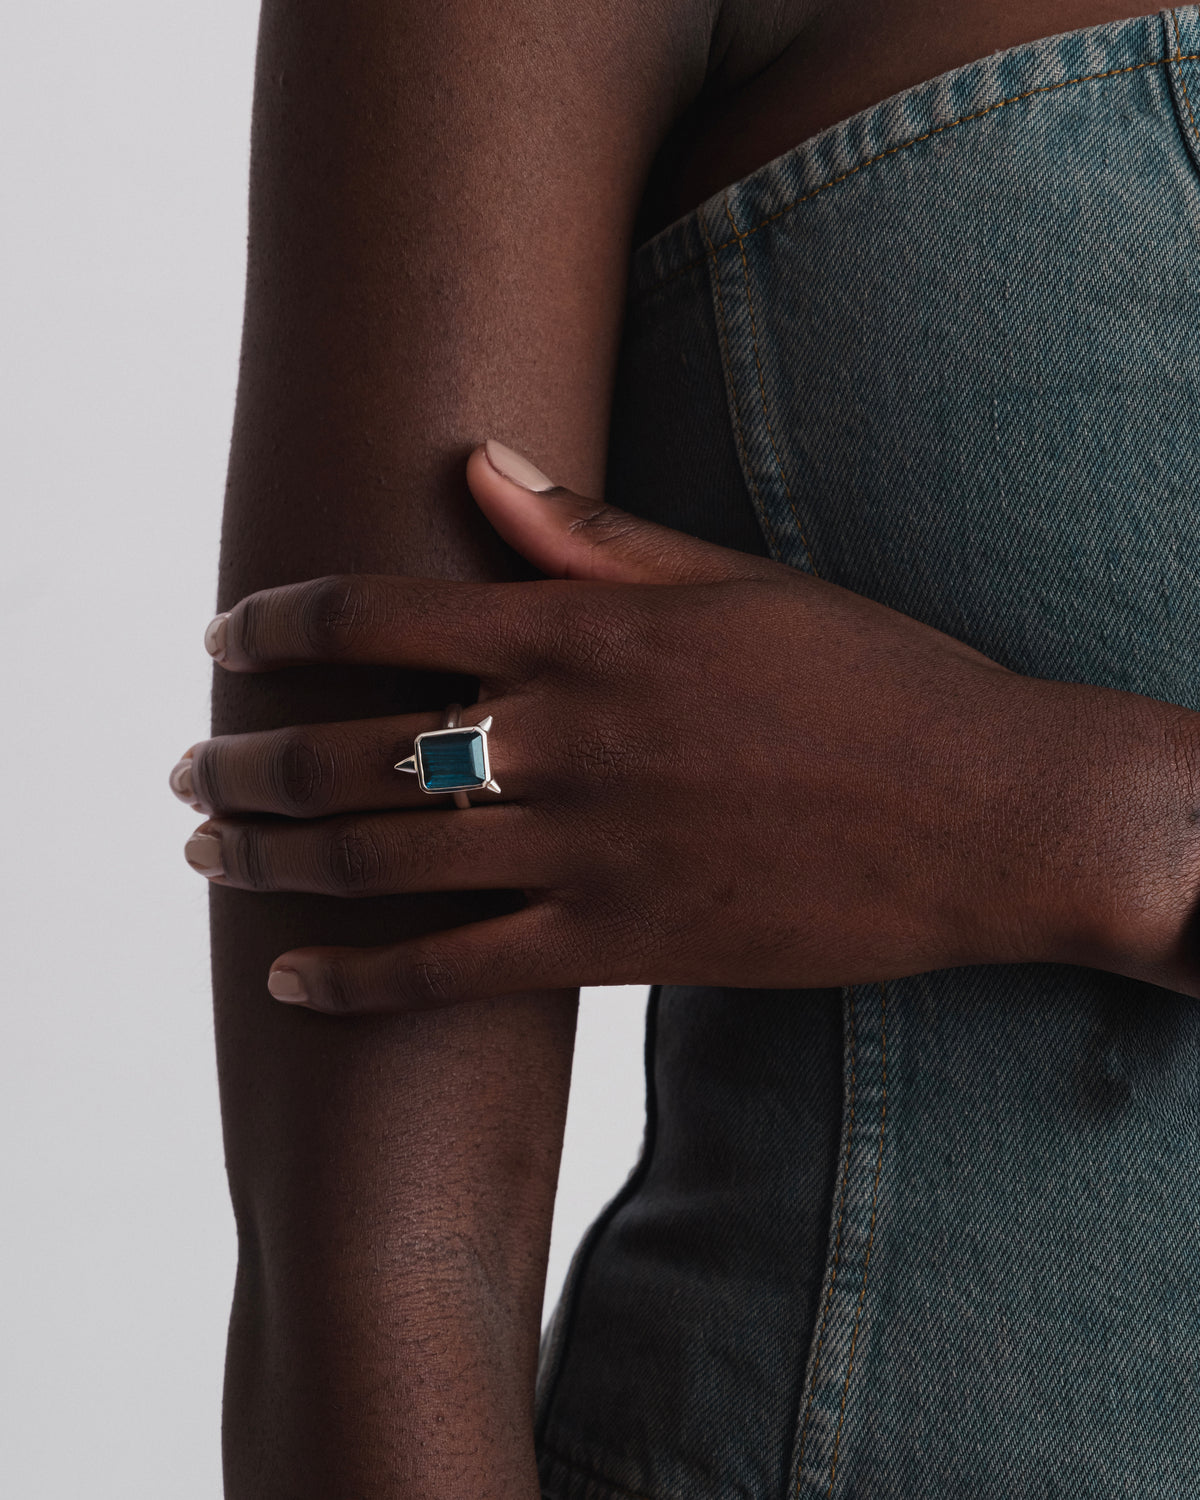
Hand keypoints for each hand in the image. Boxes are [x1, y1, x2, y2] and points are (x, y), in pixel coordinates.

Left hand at [172, 440, 1199, 1010]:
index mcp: (587, 633)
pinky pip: (452, 973)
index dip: (280, 622)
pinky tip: (287, 979)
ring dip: (270, 855)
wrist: (986, 813)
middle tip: (187, 764)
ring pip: (377, 860)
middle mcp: (563, 739)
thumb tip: (478, 461)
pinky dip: (357, 980)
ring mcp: (584, 849)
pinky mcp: (619, 946)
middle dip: (246, 755)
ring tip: (205, 846)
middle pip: (349, 748)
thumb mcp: (735, 582)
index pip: (380, 613)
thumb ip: (592, 533)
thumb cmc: (872, 680)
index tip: (227, 634)